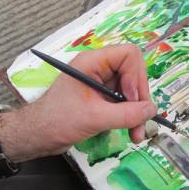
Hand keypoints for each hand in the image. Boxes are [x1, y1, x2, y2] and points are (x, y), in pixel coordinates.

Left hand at [26, 45, 156, 153]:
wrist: (37, 135)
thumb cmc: (57, 121)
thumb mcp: (95, 118)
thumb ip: (126, 114)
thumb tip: (151, 110)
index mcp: (92, 62)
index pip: (129, 54)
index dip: (136, 75)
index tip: (132, 99)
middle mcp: (98, 68)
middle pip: (133, 73)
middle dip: (139, 98)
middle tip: (141, 121)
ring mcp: (100, 83)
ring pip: (130, 90)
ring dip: (137, 111)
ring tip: (136, 133)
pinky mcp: (100, 97)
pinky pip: (123, 101)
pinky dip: (129, 115)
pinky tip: (130, 131)